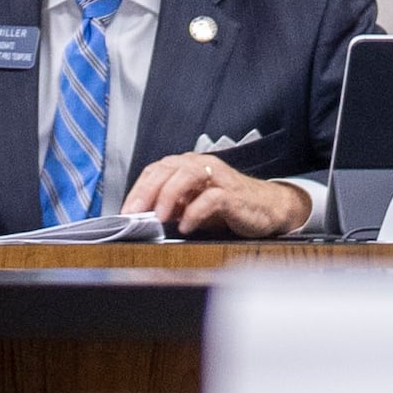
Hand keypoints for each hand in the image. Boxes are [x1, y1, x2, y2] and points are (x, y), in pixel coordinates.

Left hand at [121, 155, 308, 238]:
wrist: (267, 208)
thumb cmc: (228, 206)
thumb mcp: (192, 205)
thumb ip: (171, 206)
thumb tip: (142, 217)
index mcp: (187, 166)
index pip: (155, 171)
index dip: (137, 190)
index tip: (125, 212)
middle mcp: (200, 165)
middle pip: (166, 170)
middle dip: (146, 192)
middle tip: (134, 214)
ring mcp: (217, 177)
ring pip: (186, 175)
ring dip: (168, 196)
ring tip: (159, 218)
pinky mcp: (232, 193)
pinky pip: (210, 198)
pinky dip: (195, 212)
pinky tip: (187, 226)